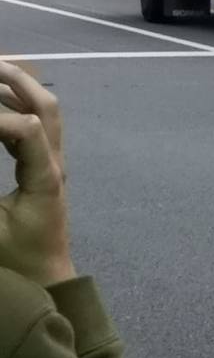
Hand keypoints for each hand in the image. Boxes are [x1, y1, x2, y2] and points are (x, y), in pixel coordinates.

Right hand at [0, 62, 74, 286]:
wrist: (46, 278)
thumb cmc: (17, 261)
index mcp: (45, 178)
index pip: (26, 130)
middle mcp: (55, 163)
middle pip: (45, 107)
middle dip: (17, 79)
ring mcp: (53, 163)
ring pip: (43, 112)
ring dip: (18, 87)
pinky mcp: (45, 167)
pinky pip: (34, 126)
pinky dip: (14, 106)